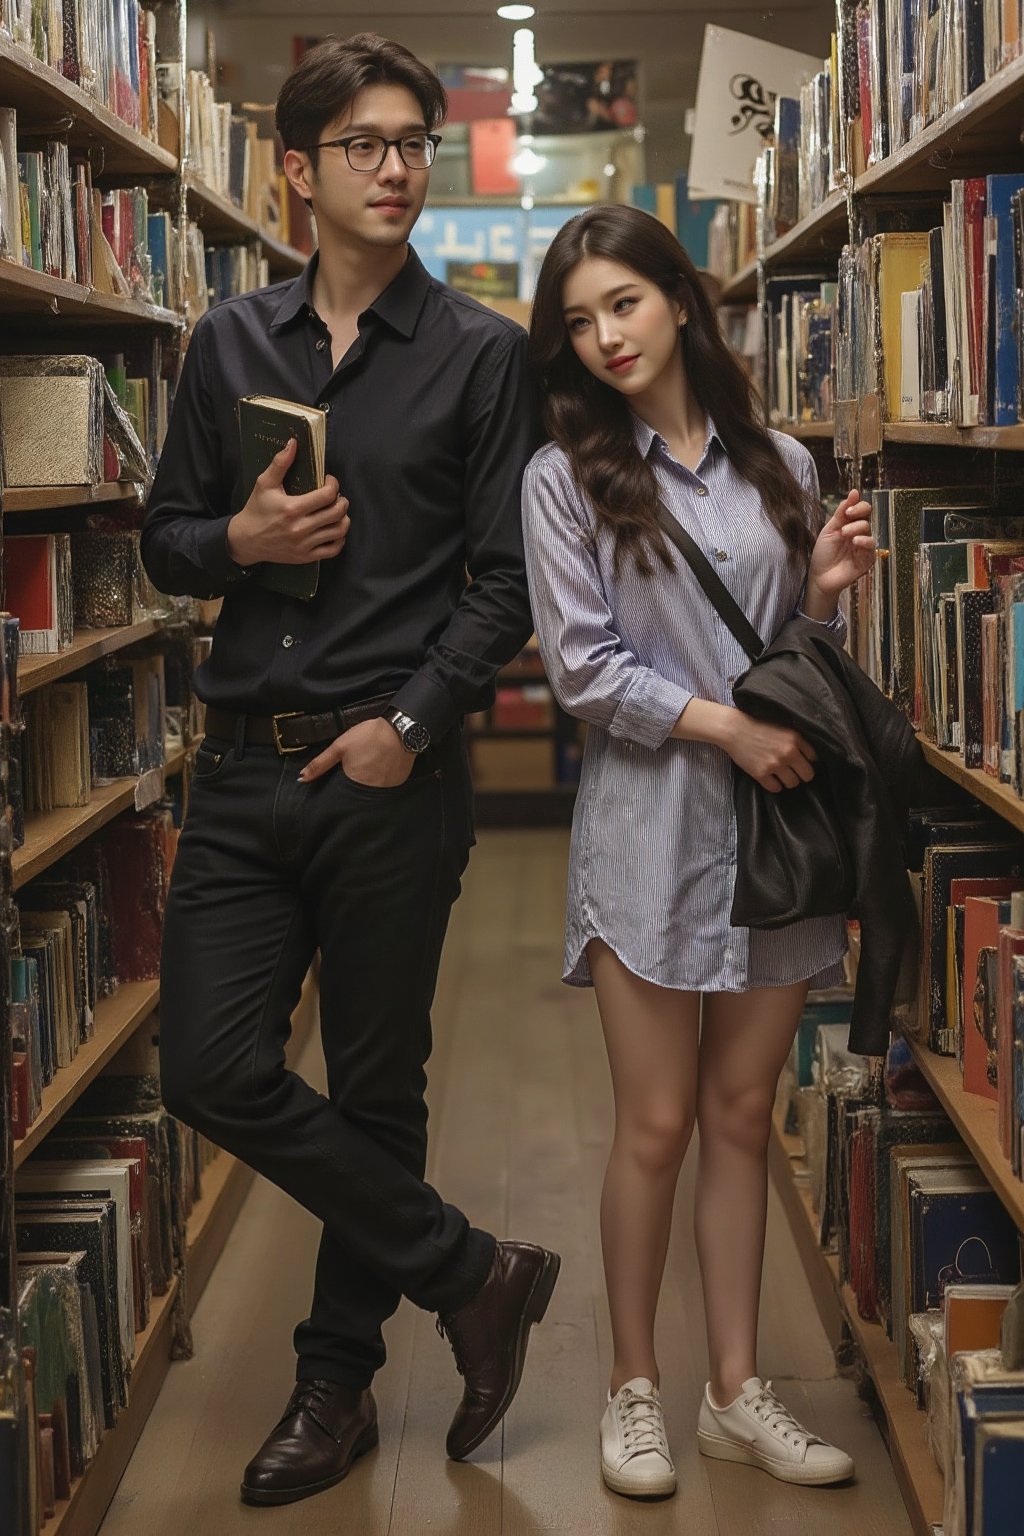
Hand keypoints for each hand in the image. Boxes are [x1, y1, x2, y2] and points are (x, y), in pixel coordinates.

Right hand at [227, 437, 350, 566]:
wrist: (246, 541)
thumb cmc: (256, 510)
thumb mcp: (264, 484)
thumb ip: (280, 463)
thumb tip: (293, 443)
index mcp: (292, 508)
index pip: (327, 495)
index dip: (334, 484)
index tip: (329, 481)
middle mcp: (300, 528)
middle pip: (337, 513)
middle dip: (342, 501)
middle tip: (337, 496)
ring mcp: (304, 545)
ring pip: (339, 531)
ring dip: (344, 519)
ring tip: (337, 512)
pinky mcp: (305, 557)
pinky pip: (333, 550)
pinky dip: (339, 540)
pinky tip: (334, 530)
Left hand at [297, 717, 413, 786]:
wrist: (400, 729)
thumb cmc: (369, 736)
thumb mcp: (339, 747)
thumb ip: (320, 764)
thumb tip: (302, 779)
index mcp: (353, 783)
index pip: (342, 795)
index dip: (341, 786)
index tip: (344, 776)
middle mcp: (370, 791)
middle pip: (358, 793)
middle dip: (355, 782)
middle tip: (360, 765)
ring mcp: (386, 788)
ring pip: (373, 790)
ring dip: (370, 781)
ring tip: (372, 763)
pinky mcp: (398, 782)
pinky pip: (387, 786)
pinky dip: (383, 778)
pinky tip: (383, 765)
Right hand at [723, 710, 815, 793]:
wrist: (734, 729)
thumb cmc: (757, 726)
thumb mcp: (782, 727)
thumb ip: (796, 740)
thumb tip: (808, 756)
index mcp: (795, 739)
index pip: (813, 758)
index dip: (807, 761)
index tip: (800, 762)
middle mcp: (788, 752)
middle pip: (807, 775)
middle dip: (801, 774)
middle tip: (792, 772)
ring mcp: (775, 764)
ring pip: (792, 783)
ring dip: (787, 780)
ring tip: (779, 774)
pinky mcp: (761, 774)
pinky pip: (776, 788)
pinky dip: (773, 785)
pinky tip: (769, 778)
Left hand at [805, 488, 875, 603]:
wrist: (819, 577)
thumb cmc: (823, 554)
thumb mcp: (829, 530)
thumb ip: (841, 512)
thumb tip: (854, 492)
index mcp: (849, 525)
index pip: (862, 510)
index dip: (858, 506)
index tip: (848, 508)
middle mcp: (858, 534)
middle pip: (866, 517)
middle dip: (858, 513)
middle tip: (847, 517)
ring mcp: (863, 546)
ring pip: (868, 530)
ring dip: (857, 528)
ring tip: (845, 534)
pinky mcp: (867, 559)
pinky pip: (871, 546)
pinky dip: (865, 541)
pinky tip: (855, 542)